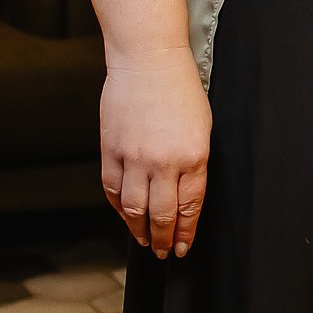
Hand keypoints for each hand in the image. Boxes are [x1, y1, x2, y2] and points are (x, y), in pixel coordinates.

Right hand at [100, 46, 212, 258]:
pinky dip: (117, 207)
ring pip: (133, 208)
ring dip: (138, 229)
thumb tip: (183, 196)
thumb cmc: (180, 89)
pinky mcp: (111, 149)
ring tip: (143, 240)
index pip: (189, 207)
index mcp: (193, 156)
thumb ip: (193, 164)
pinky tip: (124, 214)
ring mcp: (134, 157)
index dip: (185, 233)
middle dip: (163, 240)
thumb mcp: (201, 129)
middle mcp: (164, 161)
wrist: (148, 60)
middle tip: (162, 252)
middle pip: (162, 215)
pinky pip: (111, 188)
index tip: (182, 247)